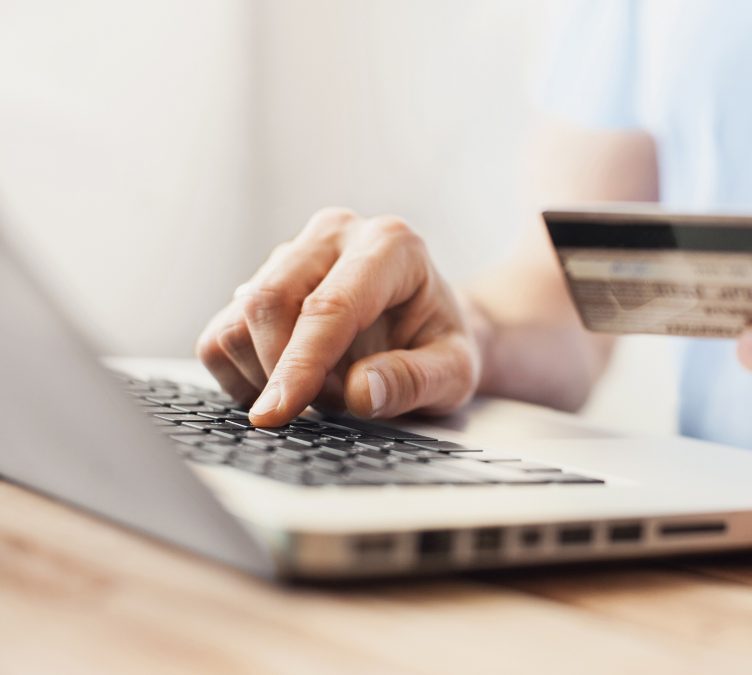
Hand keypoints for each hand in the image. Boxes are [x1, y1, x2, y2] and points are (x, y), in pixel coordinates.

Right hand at [196, 208, 479, 426]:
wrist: (427, 329)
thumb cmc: (441, 346)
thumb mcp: (455, 373)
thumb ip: (416, 381)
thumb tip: (360, 391)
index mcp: (391, 244)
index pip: (330, 305)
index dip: (300, 363)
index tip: (277, 413)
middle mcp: (335, 234)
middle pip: (269, 301)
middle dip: (281, 371)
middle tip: (325, 406)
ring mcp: (291, 253)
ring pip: (238, 319)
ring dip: (267, 375)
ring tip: (322, 389)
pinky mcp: (258, 280)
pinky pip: (221, 336)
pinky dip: (244, 376)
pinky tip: (289, 382)